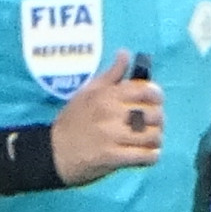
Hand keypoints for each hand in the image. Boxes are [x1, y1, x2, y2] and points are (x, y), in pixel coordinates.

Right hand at [49, 50, 164, 186]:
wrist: (52, 152)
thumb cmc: (72, 121)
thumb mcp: (87, 92)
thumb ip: (111, 75)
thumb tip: (125, 53)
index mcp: (107, 95)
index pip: (146, 90)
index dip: (156, 96)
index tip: (154, 103)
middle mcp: (111, 113)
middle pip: (153, 114)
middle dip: (158, 121)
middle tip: (152, 126)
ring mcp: (112, 136)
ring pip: (152, 136)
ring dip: (156, 140)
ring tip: (151, 142)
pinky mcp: (111, 157)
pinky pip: (143, 156)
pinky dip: (151, 157)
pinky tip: (148, 155)